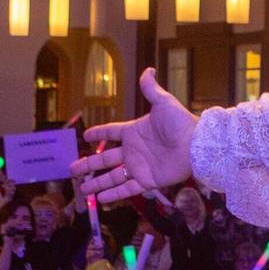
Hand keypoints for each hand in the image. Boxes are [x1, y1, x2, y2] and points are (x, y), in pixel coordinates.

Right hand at [74, 69, 197, 201]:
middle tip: (72, 169)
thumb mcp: (163, 103)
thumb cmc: (181, 123)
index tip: (85, 136)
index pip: (112, 132)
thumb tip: (149, 69)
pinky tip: (101, 200)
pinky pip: (127, 189)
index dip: (99, 134)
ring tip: (82, 190)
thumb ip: (151, 89)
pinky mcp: (148, 181)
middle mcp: (134, 151)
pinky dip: (114, 195)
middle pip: (105, 159)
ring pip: (113, 177)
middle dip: (88, 165)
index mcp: (134, 132)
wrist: (196, 145)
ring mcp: (140, 167)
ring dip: (97, 184)